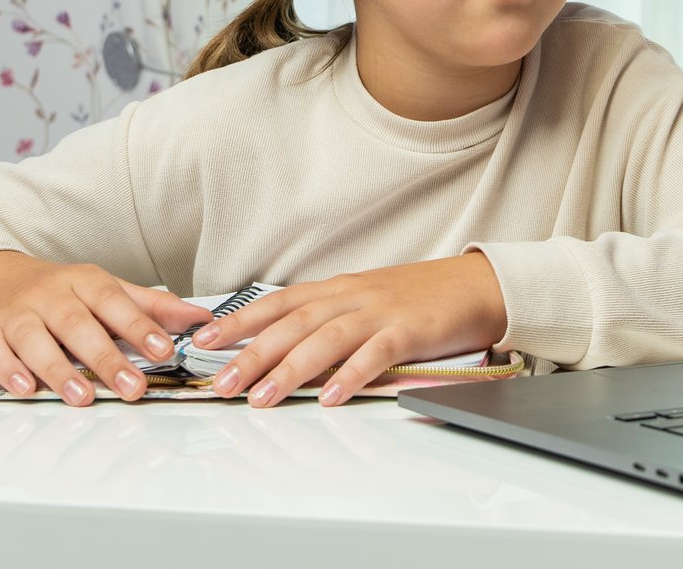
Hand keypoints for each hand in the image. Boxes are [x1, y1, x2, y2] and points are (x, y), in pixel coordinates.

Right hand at [0, 250, 211, 405]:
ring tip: (83, 396)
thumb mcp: (107, 291)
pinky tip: (26, 388)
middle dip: (107, 358)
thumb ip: (152, 308)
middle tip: (133, 388)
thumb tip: (202, 320)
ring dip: (59, 369)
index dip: (141, 327)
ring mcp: (17, 314)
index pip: (118, 303)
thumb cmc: (60, 293)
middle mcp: (51, 296)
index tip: (165, 351)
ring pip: (36, 339)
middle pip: (79, 325)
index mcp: (87, 283)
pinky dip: (8, 370)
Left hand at [192, 252, 506, 407]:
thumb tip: (286, 354)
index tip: (203, 340)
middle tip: (221, 383)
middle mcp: (354, 296)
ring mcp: (381, 311)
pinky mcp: (411, 329)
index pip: (278, 302)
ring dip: (290, 369)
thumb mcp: (369, 302)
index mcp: (340, 288)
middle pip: (293, 323)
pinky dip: (351, 374)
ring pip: (326, 338)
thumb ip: (330, 323)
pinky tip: (331, 396)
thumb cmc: (423, 299)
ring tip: (262, 399)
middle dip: (252, 354)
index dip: (239, 320)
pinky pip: (375, 353)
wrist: (479, 284)